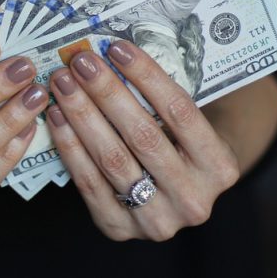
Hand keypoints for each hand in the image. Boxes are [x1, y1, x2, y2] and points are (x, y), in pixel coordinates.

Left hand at [46, 41, 239, 241]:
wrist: (180, 196)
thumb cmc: (182, 146)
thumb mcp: (191, 124)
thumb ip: (162, 98)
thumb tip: (113, 53)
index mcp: (220, 167)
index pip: (180, 112)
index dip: (146, 76)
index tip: (116, 48)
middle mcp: (193, 199)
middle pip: (142, 135)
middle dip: (106, 92)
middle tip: (80, 61)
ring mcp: (157, 220)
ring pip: (112, 159)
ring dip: (82, 115)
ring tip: (63, 83)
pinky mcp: (120, 229)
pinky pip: (88, 182)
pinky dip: (69, 145)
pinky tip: (57, 116)